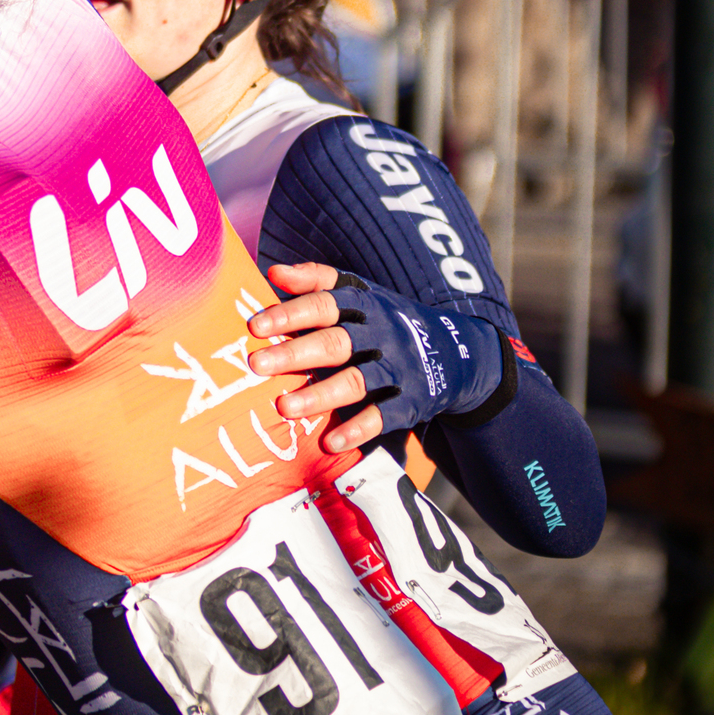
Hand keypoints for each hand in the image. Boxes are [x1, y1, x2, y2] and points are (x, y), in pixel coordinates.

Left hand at [249, 263, 505, 440]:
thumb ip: (317, 281)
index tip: (254, 326)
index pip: (324, 304)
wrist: (459, 352)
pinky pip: (384, 416)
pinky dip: (358, 429)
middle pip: (335, 343)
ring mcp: (399, 368)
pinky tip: (330, 442)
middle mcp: (382, 334)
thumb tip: (272, 273)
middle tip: (255, 365)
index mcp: (365, 305)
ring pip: (356, 381)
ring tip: (284, 407)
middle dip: (294, 354)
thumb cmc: (389, 320)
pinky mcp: (412, 401)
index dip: (290, 313)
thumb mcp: (362, 292)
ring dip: (319, 395)